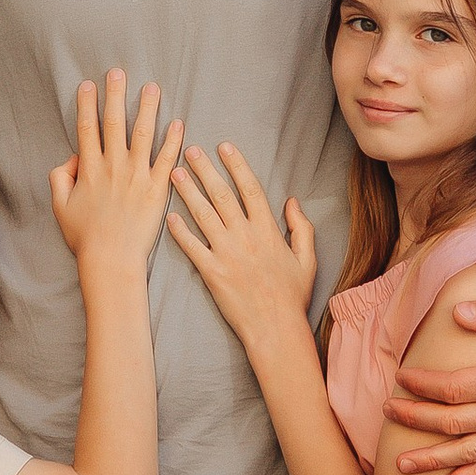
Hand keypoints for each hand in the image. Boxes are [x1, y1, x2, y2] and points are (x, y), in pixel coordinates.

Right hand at [49, 70, 182, 266]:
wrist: (111, 259)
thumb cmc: (84, 236)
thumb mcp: (60, 206)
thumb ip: (60, 177)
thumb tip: (71, 158)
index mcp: (89, 169)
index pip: (87, 129)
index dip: (87, 105)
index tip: (88, 85)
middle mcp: (113, 166)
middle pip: (114, 123)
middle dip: (115, 95)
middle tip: (118, 72)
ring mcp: (136, 176)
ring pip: (143, 133)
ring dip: (148, 108)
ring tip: (152, 87)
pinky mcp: (157, 188)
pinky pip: (167, 158)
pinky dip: (173, 139)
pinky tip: (179, 122)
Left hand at [168, 143, 317, 349]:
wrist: (275, 328)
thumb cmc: (291, 296)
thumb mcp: (307, 258)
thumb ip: (301, 227)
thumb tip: (291, 200)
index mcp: (268, 230)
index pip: (250, 188)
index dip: (236, 164)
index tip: (223, 146)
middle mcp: (245, 237)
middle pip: (222, 194)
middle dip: (204, 170)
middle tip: (190, 151)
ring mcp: (227, 254)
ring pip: (203, 215)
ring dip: (187, 191)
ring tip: (174, 173)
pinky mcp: (212, 273)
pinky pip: (192, 247)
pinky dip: (179, 231)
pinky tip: (169, 215)